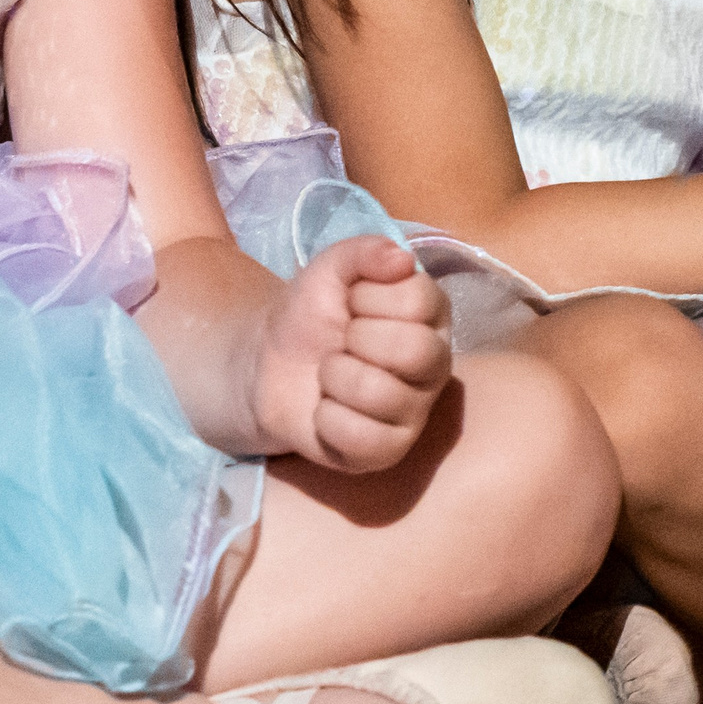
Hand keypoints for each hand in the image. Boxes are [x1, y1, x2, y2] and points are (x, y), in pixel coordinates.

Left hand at [249, 233, 453, 472]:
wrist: (268, 364)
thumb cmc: (311, 314)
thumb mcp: (328, 270)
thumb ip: (363, 252)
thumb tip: (403, 259)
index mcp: (430, 316)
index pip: (420, 300)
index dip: (371, 298)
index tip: (349, 303)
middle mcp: (434, 364)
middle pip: (416, 351)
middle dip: (357, 339)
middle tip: (340, 340)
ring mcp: (415, 412)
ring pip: (384, 395)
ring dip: (335, 378)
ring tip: (328, 375)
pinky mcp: (388, 451)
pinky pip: (364, 439)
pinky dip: (328, 419)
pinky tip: (324, 410)